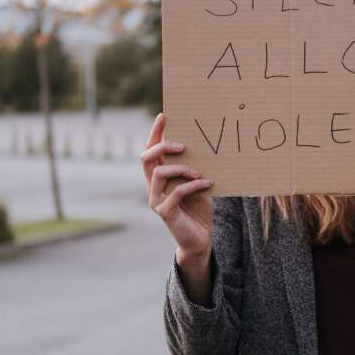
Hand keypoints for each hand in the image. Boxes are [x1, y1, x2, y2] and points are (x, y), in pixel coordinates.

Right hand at [141, 113, 213, 266]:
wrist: (201, 238)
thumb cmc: (198, 207)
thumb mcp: (197, 182)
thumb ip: (194, 166)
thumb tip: (204, 144)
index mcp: (159, 176)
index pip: (151, 150)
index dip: (155, 133)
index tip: (164, 116)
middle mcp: (153, 186)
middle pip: (146, 158)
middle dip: (162, 146)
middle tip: (183, 145)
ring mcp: (156, 199)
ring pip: (158, 173)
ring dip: (180, 168)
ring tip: (199, 171)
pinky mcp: (164, 212)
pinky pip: (176, 192)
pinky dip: (193, 185)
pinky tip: (207, 183)